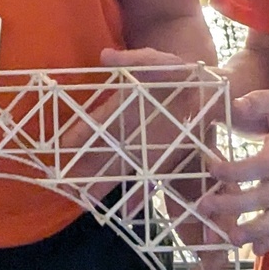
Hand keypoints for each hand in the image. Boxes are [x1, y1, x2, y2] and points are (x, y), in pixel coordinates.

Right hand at [55, 48, 200, 202]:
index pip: (93, 126)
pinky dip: (140, 196)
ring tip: (85, 202)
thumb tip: (105, 56)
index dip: (77, 137)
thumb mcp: (156, 62)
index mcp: (123, 109)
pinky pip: (148, 179)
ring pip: (119, 170)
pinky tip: (128, 213)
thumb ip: (135, 60)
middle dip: (83, 170)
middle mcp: (129, 132)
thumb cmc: (177, 71)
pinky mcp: (164, 159)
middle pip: (101, 154)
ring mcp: (145, 148)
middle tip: (64, 187)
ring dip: (104, 186)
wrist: (208, 85)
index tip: (60, 148)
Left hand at [201, 87, 268, 254]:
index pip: (262, 164)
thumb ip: (262, 100)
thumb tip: (236, 106)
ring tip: (230, 238)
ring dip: (254, 231)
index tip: (211, 168)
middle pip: (265, 196)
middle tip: (205, 205)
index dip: (236, 170)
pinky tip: (255, 250)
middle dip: (234, 205)